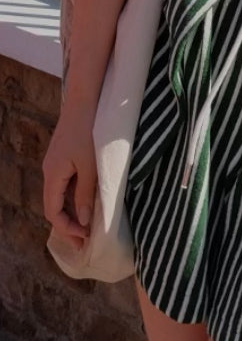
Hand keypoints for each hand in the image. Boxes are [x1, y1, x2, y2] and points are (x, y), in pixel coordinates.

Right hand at [42, 107, 96, 245]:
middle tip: (86, 240)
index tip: (85, 239)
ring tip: (89, 224)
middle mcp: (50, 171)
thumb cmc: (89, 131)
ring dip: (72, 211)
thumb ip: (86, 193)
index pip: (53, 212)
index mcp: (53, 176)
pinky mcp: (65, 156)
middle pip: (54, 206)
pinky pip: (67, 183)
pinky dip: (75, 196)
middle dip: (69, 224)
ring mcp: (57, 163)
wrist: (85, 100)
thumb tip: (82, 220)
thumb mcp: (91, 166)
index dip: (67, 228)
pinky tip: (89, 200)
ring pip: (61, 195)